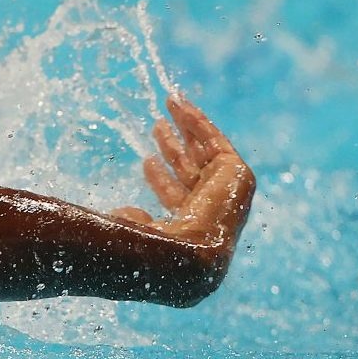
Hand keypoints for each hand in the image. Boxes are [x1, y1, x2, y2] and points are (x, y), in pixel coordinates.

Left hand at [108, 94, 255, 252]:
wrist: (190, 254)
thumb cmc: (161, 251)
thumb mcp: (138, 234)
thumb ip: (131, 221)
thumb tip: (121, 212)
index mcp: (190, 224)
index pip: (175, 195)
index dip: (160, 177)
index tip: (146, 159)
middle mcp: (209, 205)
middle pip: (190, 167)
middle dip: (173, 145)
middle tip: (157, 125)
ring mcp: (225, 189)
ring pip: (202, 150)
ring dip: (184, 127)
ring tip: (166, 109)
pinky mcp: (236, 172)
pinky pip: (214, 140)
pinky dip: (197, 121)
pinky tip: (180, 104)